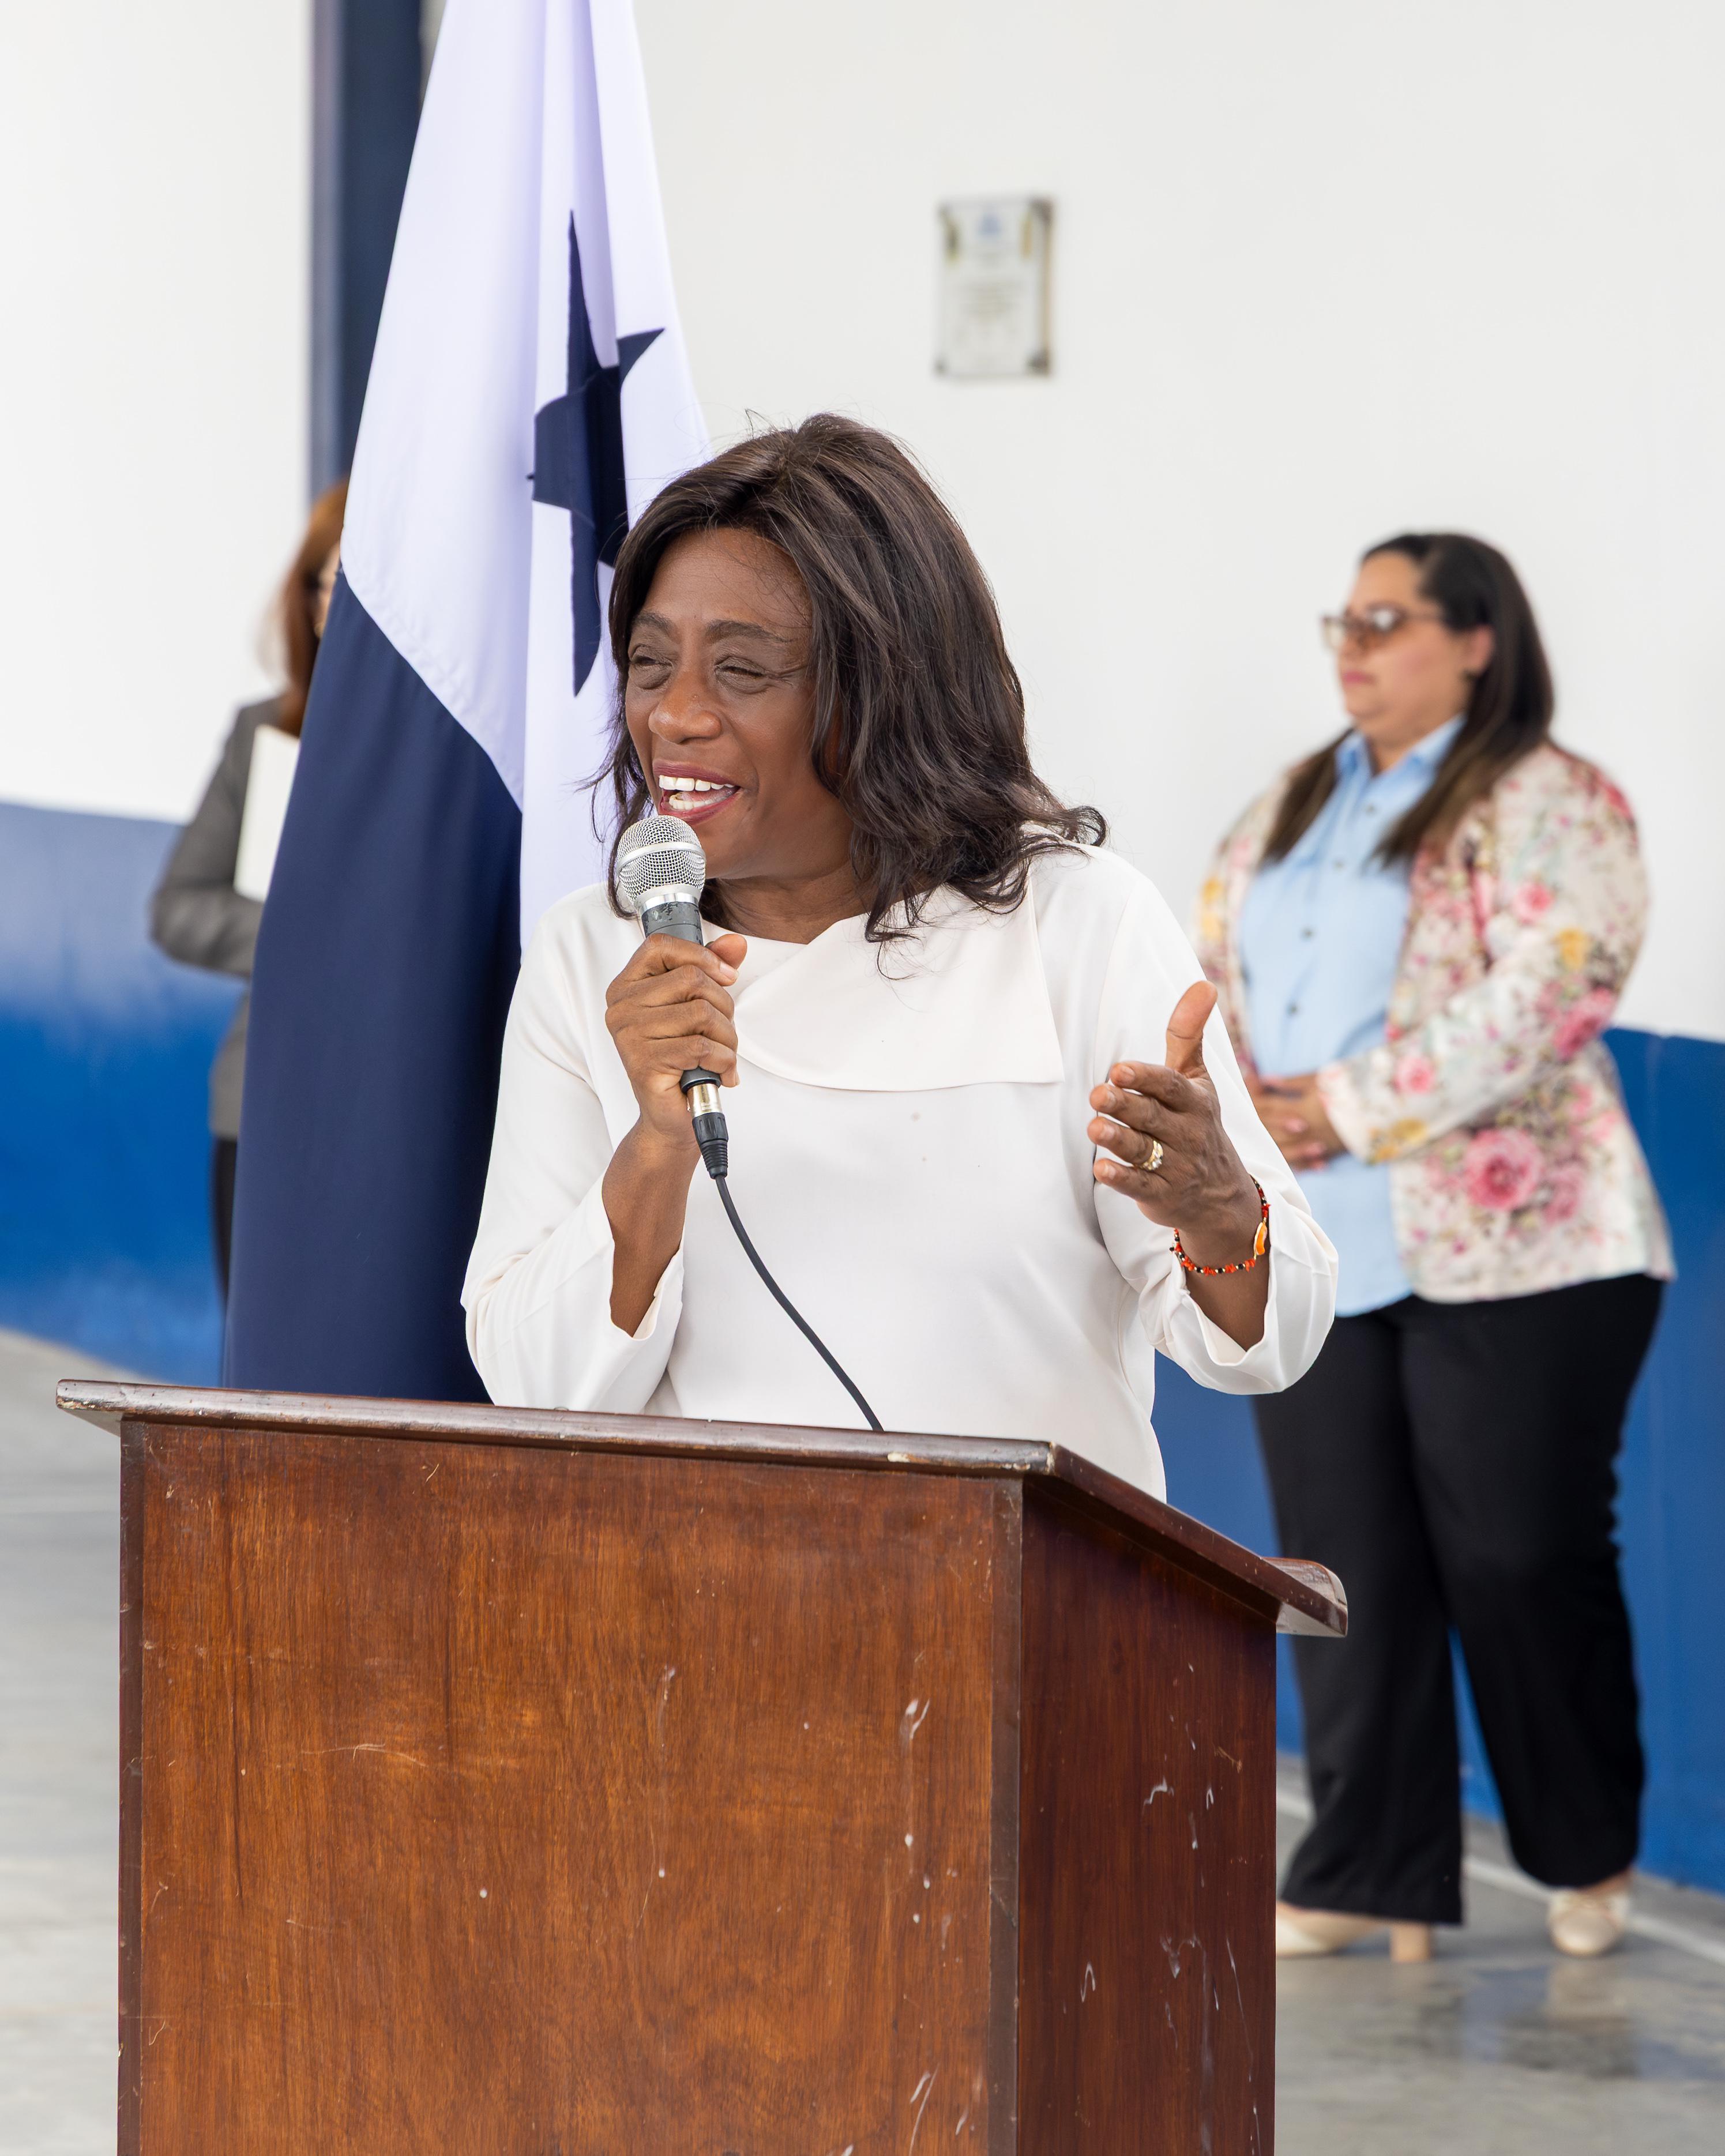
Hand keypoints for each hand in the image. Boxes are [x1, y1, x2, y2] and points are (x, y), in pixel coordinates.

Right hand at [604, 931, 746, 1160]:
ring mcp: (628, 1036)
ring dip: (727, 1037)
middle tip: (724, 1032)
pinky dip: (723, 1060)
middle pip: (692, 979)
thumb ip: (712, 969)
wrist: (671, 1115)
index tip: (726, 976)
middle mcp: (620, 1007)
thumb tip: (736, 942)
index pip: (661, 946)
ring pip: (702, 1013)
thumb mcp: (697, 1006)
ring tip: (722, 1054)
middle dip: (724, 1006)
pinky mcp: (643, 1063)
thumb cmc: (682, 1058)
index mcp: (627, 986)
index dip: (702, 955)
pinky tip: (720, 1071)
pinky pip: (701, 1047)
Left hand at [1088, 980, 1262, 1268]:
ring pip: (1144, 1151)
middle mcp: (1188, 1134)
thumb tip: (1203, 984)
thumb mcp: (1197, 1080)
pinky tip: (1101, 1170)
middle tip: (1098, 1095)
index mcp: (1195, 1102)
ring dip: (1119, 1140)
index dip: (1146, 1078)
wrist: (1221, 1195)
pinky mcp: (1161, 1195)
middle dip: (1125, 1106)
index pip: (1171, 1086)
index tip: (1120, 1069)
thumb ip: (1188, 1034)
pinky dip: (1121, 1179)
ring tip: (1095, 1127)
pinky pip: (1141, 1187)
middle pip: (1153, 1117)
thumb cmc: (1197, 1124)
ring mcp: (1176, 1167)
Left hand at [1247, 1070, 1344, 1170]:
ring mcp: (1316, 1142)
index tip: (1245, 1101)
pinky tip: (1289, 1165)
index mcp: (1301, 1109)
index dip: (1255, 1103)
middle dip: (1258, 1127)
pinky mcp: (1329, 1151)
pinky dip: (1298, 1163)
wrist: (1381, 1106)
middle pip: (1273, 1131)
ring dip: (1273, 1148)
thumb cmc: (1348, 1087)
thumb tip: (1267, 1079)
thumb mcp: (1319, 1080)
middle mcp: (1305, 1129)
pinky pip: (1308, 1161)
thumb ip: (1292, 1082)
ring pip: (1287, 1150)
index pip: (1269, 1108)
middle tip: (1242, 1126)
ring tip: (1259, 1149)